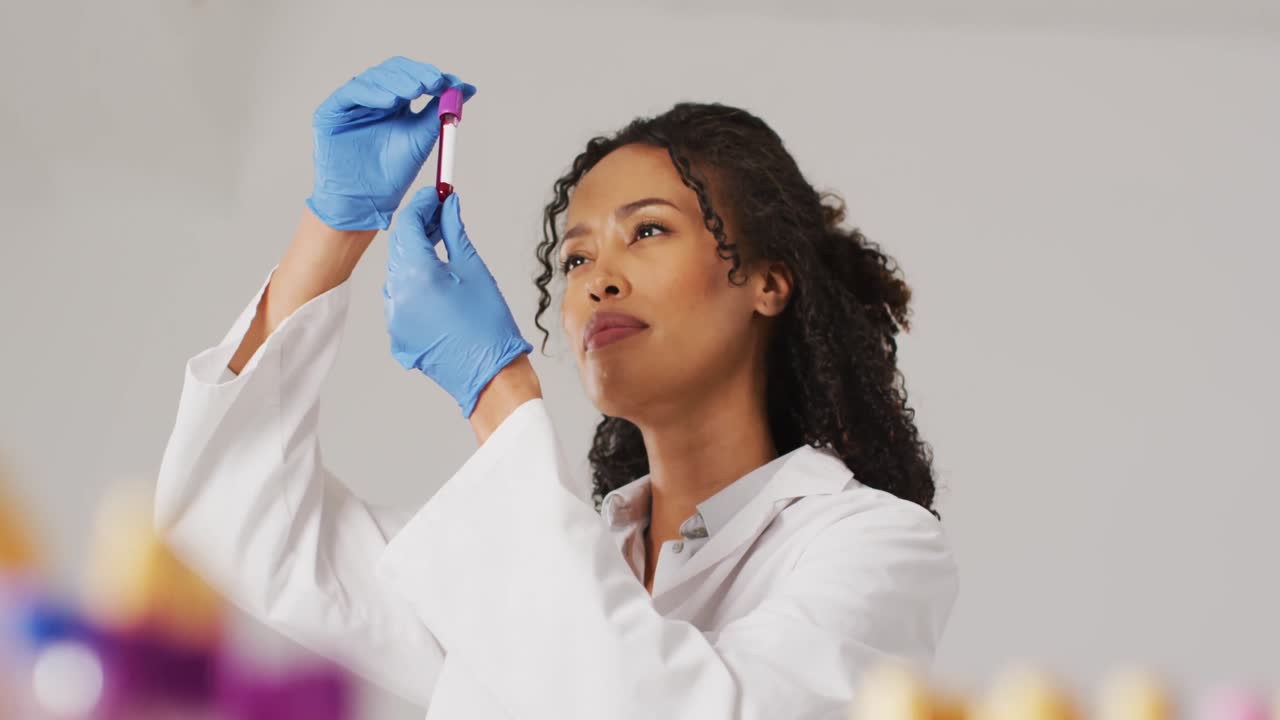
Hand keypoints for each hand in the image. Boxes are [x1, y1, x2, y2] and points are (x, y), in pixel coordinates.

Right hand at [306, 56, 476, 230]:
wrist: (367, 201)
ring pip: (374, 78)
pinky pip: (350, 94)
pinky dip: (372, 93)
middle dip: (416, 75)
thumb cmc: (392, 173)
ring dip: (397, 82)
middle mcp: (373, 97)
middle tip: (434, 82)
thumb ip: (441, 112)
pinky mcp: (332, 112)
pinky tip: (390, 102)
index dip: (431, 76)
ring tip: (416, 91)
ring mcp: (352, 103)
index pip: (412, 76)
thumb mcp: (422, 138)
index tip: (452, 83)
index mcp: (395, 102)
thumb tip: (467, 88)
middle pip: (394, 71)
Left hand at [384, 188, 533, 417]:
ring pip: (397, 272)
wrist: (489, 374)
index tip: (437, 195)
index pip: (409, 225)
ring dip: (415, 256)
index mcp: (416, 274)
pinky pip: (399, 299)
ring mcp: (393, 316)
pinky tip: (436, 284)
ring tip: (441, 249)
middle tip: (442, 216)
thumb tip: (449, 206)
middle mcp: (396, 294)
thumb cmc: (489, 325)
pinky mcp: (397, 334)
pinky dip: (413, 285)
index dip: (423, 205)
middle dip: (418, 228)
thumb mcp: (474, 269)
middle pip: (400, 247)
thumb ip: (454, 232)